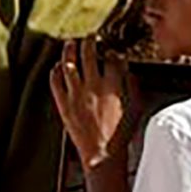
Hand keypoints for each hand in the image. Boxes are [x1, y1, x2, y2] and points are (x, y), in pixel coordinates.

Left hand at [48, 37, 134, 171]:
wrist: (102, 154)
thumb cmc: (121, 135)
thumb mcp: (135, 110)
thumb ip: (133, 89)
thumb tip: (130, 73)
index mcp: (113, 88)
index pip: (112, 61)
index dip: (113, 53)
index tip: (112, 52)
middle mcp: (93, 88)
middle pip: (89, 55)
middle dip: (90, 42)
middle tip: (90, 37)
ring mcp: (76, 95)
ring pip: (69, 64)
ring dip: (70, 51)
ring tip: (70, 44)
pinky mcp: (63, 104)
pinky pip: (55, 82)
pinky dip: (56, 71)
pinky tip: (58, 66)